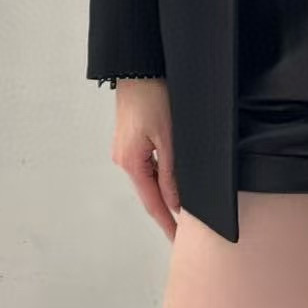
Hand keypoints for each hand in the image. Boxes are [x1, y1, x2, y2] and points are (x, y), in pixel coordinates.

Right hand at [111, 78, 181, 240]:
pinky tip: (171, 179)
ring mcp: (124, 149)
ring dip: (163, 191)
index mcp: (131, 162)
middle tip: (184, 229)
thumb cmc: (153, 96)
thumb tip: (175, 203)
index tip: (177, 240)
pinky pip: (146, 164)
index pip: (152, 202)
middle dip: (166, 210)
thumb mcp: (168, 138)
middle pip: (148, 192)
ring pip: (148, 178)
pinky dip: (159, 175)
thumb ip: (170, 173)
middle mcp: (123, 159)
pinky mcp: (129, 139)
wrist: (138, 67)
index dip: (167, 223)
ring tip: (182, 207)